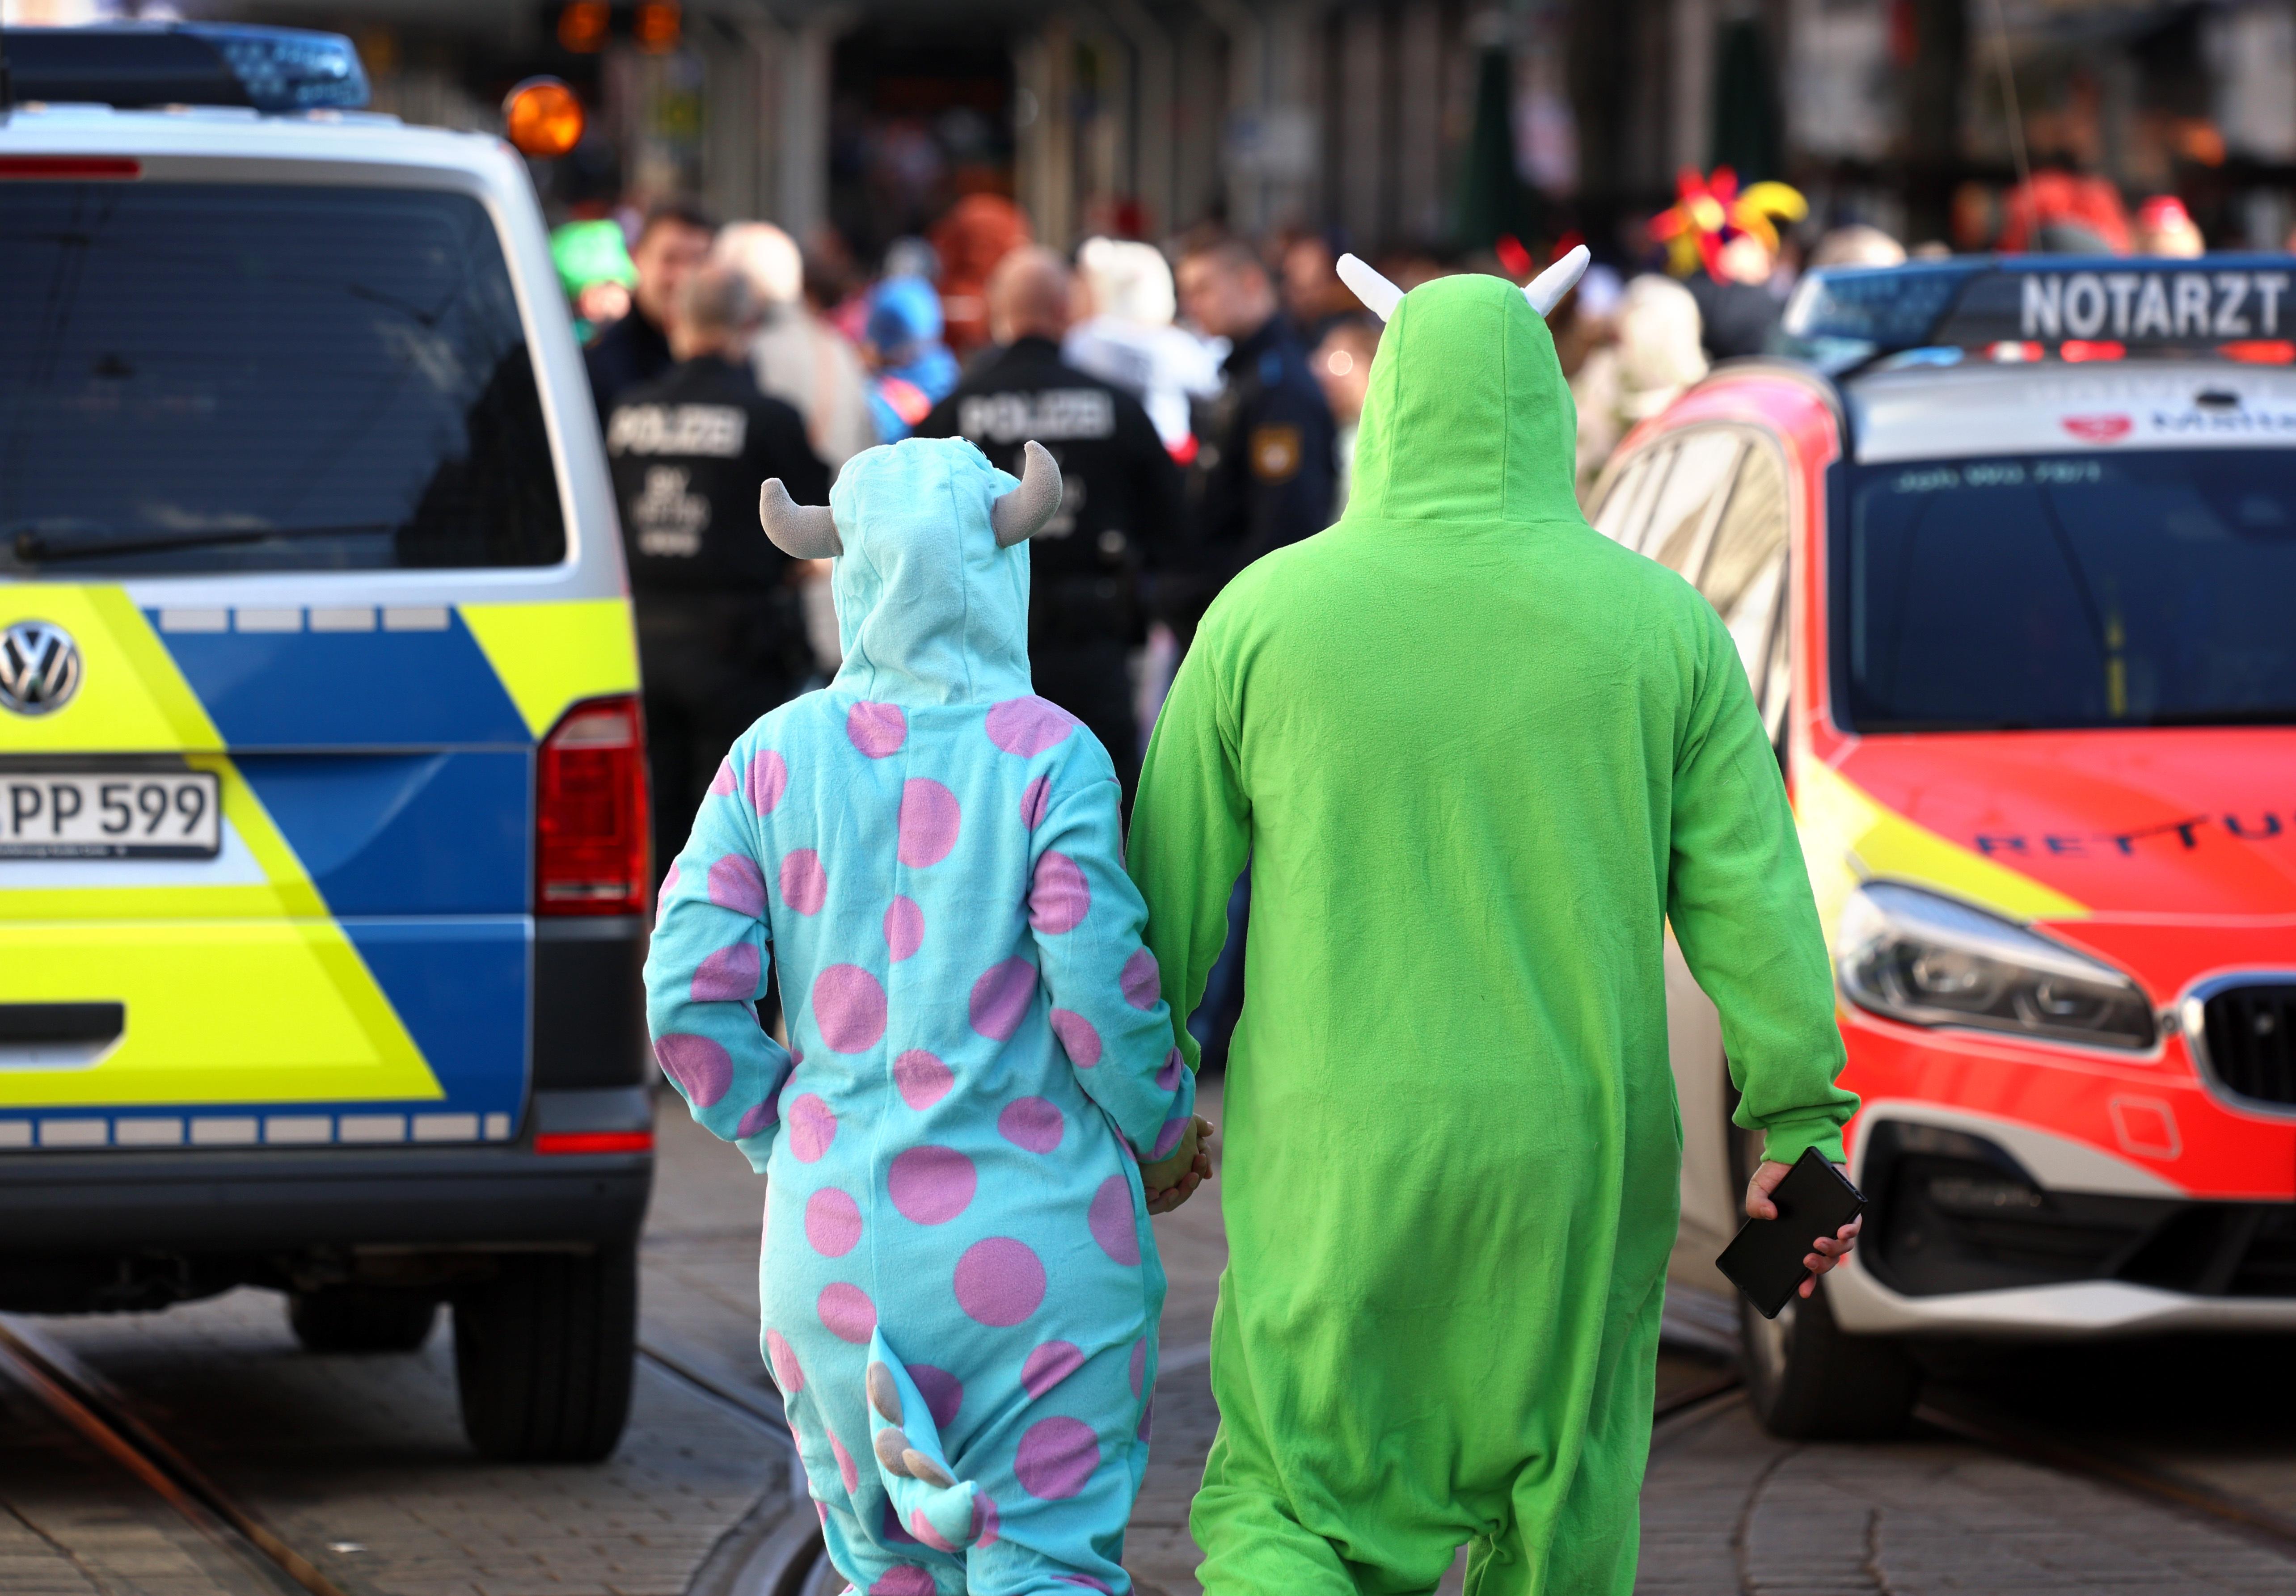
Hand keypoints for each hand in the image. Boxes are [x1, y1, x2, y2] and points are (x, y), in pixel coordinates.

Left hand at [1142, 1117, 1215, 1213]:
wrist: (1128, 1125)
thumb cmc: (1156, 1125)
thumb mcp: (1178, 1123)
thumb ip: (1197, 1127)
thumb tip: (1211, 1130)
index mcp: (1177, 1170)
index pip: (1192, 1175)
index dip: (1200, 1169)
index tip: (1202, 1157)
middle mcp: (1165, 1182)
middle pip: (1183, 1190)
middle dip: (1191, 1183)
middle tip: (1194, 1171)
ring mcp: (1152, 1189)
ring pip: (1170, 1201)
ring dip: (1178, 1195)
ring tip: (1176, 1189)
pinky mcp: (1138, 1195)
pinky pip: (1149, 1206)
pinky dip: (1154, 1201)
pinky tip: (1153, 1191)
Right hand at [1745, 1159, 1861, 1298]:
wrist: (1795, 1145)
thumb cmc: (1778, 1171)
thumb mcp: (1759, 1188)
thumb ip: (1756, 1204)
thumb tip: (1768, 1216)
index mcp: (1800, 1232)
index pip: (1807, 1262)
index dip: (1806, 1279)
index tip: (1803, 1291)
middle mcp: (1820, 1229)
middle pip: (1827, 1258)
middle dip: (1820, 1266)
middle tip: (1808, 1261)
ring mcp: (1834, 1219)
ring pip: (1842, 1246)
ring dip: (1834, 1250)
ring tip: (1819, 1244)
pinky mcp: (1848, 1205)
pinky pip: (1854, 1224)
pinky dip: (1850, 1231)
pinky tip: (1841, 1231)